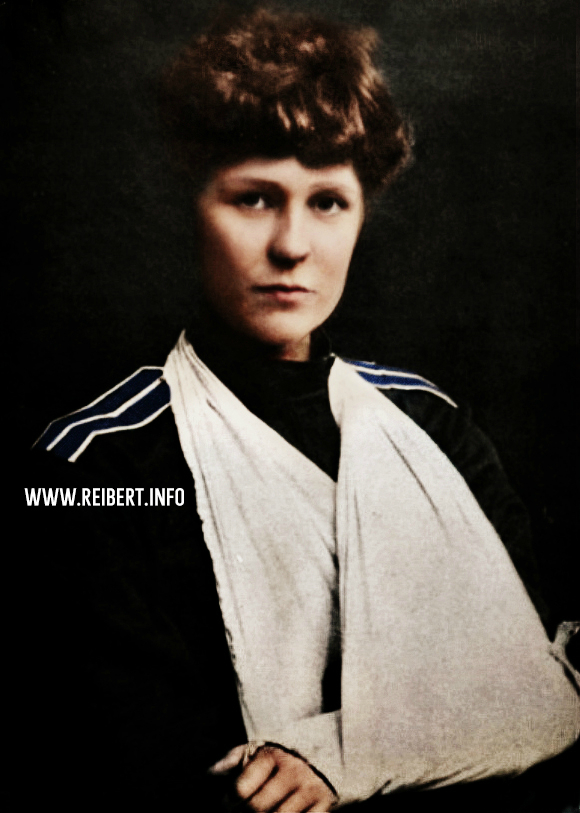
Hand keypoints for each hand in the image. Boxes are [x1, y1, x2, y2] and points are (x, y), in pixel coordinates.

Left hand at [210, 743, 336, 811]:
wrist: (322, 750)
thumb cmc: (278, 758)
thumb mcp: (256, 750)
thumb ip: (232, 760)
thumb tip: (209, 773)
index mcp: (272, 755)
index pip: (241, 790)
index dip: (228, 805)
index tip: (227, 807)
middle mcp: (292, 770)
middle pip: (257, 809)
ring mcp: (310, 789)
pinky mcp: (324, 803)